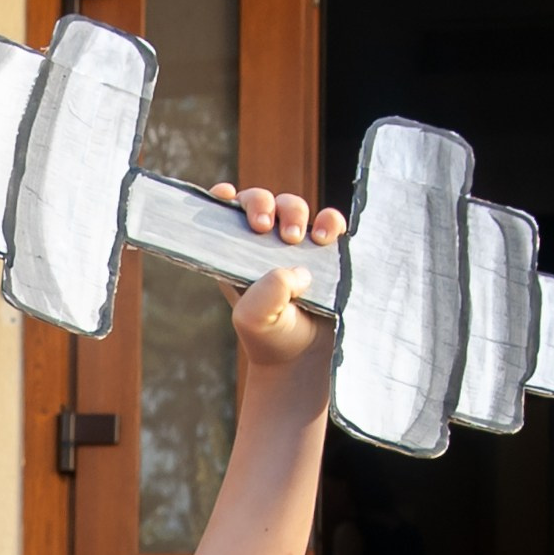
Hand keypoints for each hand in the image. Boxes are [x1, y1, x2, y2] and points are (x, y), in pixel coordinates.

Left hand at [208, 184, 346, 370]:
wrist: (303, 358)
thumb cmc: (271, 337)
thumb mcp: (254, 319)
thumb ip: (266, 292)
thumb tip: (295, 270)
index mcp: (235, 254)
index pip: (225, 214)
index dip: (223, 199)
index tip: (225, 196)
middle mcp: (263, 244)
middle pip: (261, 200)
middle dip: (262, 203)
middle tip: (264, 227)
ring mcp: (296, 244)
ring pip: (293, 205)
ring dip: (294, 212)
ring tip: (297, 239)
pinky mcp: (326, 250)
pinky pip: (330, 221)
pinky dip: (329, 221)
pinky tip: (325, 239)